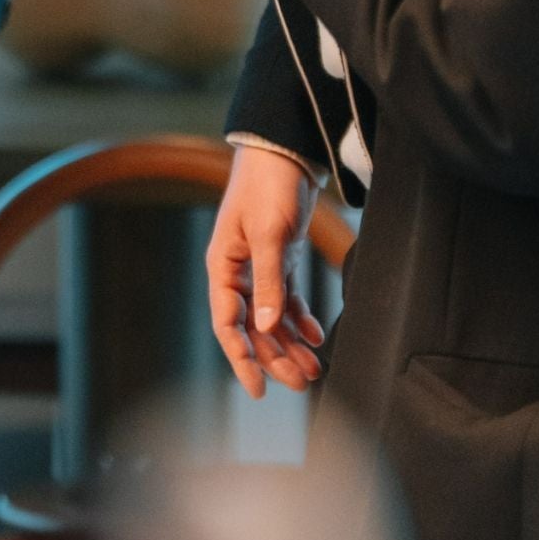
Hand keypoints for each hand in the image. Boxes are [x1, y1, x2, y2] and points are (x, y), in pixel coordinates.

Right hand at [206, 145, 325, 397]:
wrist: (285, 150)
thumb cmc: (267, 186)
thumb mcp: (268, 234)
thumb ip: (267, 281)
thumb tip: (264, 326)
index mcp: (223, 267)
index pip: (227, 324)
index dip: (241, 358)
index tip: (258, 389)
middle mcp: (237, 272)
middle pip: (253, 328)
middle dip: (275, 358)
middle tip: (301, 383)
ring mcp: (260, 267)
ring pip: (271, 318)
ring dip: (290, 344)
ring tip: (313, 369)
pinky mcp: (281, 260)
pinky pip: (287, 300)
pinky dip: (300, 320)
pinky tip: (315, 337)